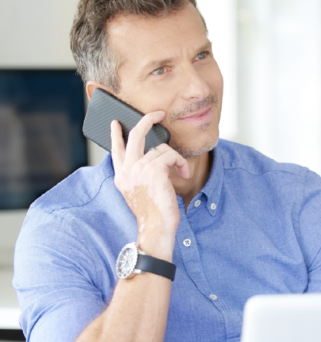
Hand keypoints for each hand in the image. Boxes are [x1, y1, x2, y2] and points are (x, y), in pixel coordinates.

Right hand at [110, 112, 189, 259]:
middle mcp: (127, 170)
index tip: (116, 124)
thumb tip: (151, 158)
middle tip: (158, 113)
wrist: (155, 227)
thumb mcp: (141, 192)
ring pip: (161, 148)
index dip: (115, 135)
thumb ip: (140, 175)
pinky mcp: (153, 169)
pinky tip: (184, 174)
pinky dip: (181, 163)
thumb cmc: (153, 212)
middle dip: (146, 120)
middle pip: (134, 136)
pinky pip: (171, 155)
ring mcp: (138, 168)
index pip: (115, 150)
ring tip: (181, 171)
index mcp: (121, 176)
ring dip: (176, 158)